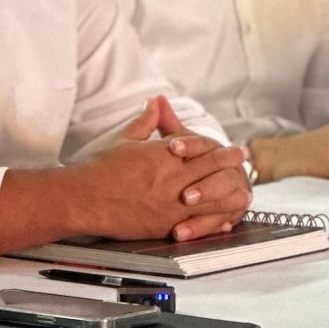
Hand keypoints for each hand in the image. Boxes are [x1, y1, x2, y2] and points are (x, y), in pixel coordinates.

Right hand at [76, 98, 251, 241]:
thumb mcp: (122, 139)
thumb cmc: (98, 168)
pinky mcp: (166, 224)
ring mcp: (171, 203)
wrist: (84, 198)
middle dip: (230, 163)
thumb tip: (156, 103)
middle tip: (243, 159)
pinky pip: (199, 222)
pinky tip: (225, 219)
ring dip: (230, 191)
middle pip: (210, 168)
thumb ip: (144, 122)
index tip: (230, 147)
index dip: (218, 147)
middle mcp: (171, 177)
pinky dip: (215, 220)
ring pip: (212, 197)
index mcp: (161, 155)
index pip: (198, 147)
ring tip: (244, 190)